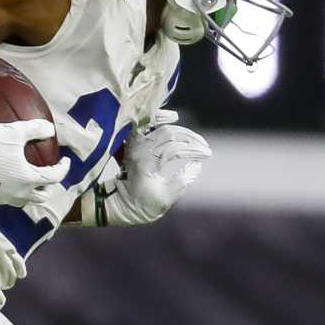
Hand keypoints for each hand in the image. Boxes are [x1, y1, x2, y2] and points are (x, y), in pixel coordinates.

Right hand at [0, 114, 66, 206]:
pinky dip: (13, 191)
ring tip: (29, 179)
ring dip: (30, 191)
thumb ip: (36, 129)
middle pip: (41, 196)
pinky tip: (7, 179)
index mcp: (28, 179)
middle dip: (48, 186)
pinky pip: (6, 198)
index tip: (65, 161)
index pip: (54, 178)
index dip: (63, 168)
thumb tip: (50, 129)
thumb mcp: (14, 131)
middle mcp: (17, 193)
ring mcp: (1, 197)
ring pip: (23, 200)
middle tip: (48, 174)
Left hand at [92, 123, 209, 225]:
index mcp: (146, 162)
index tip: (208, 155)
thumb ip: (182, 182)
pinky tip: (173, 118)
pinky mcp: (134, 143)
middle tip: (204, 146)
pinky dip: (161, 120)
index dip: (193, 150)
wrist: (116, 204)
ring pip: (158, 126)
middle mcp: (139, 149)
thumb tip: (196, 165)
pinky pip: (147, 125)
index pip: (174, 149)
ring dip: (179, 129)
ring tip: (195, 137)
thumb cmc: (140, 206)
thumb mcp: (164, 199)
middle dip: (190, 138)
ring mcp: (135, 144)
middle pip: (169, 133)